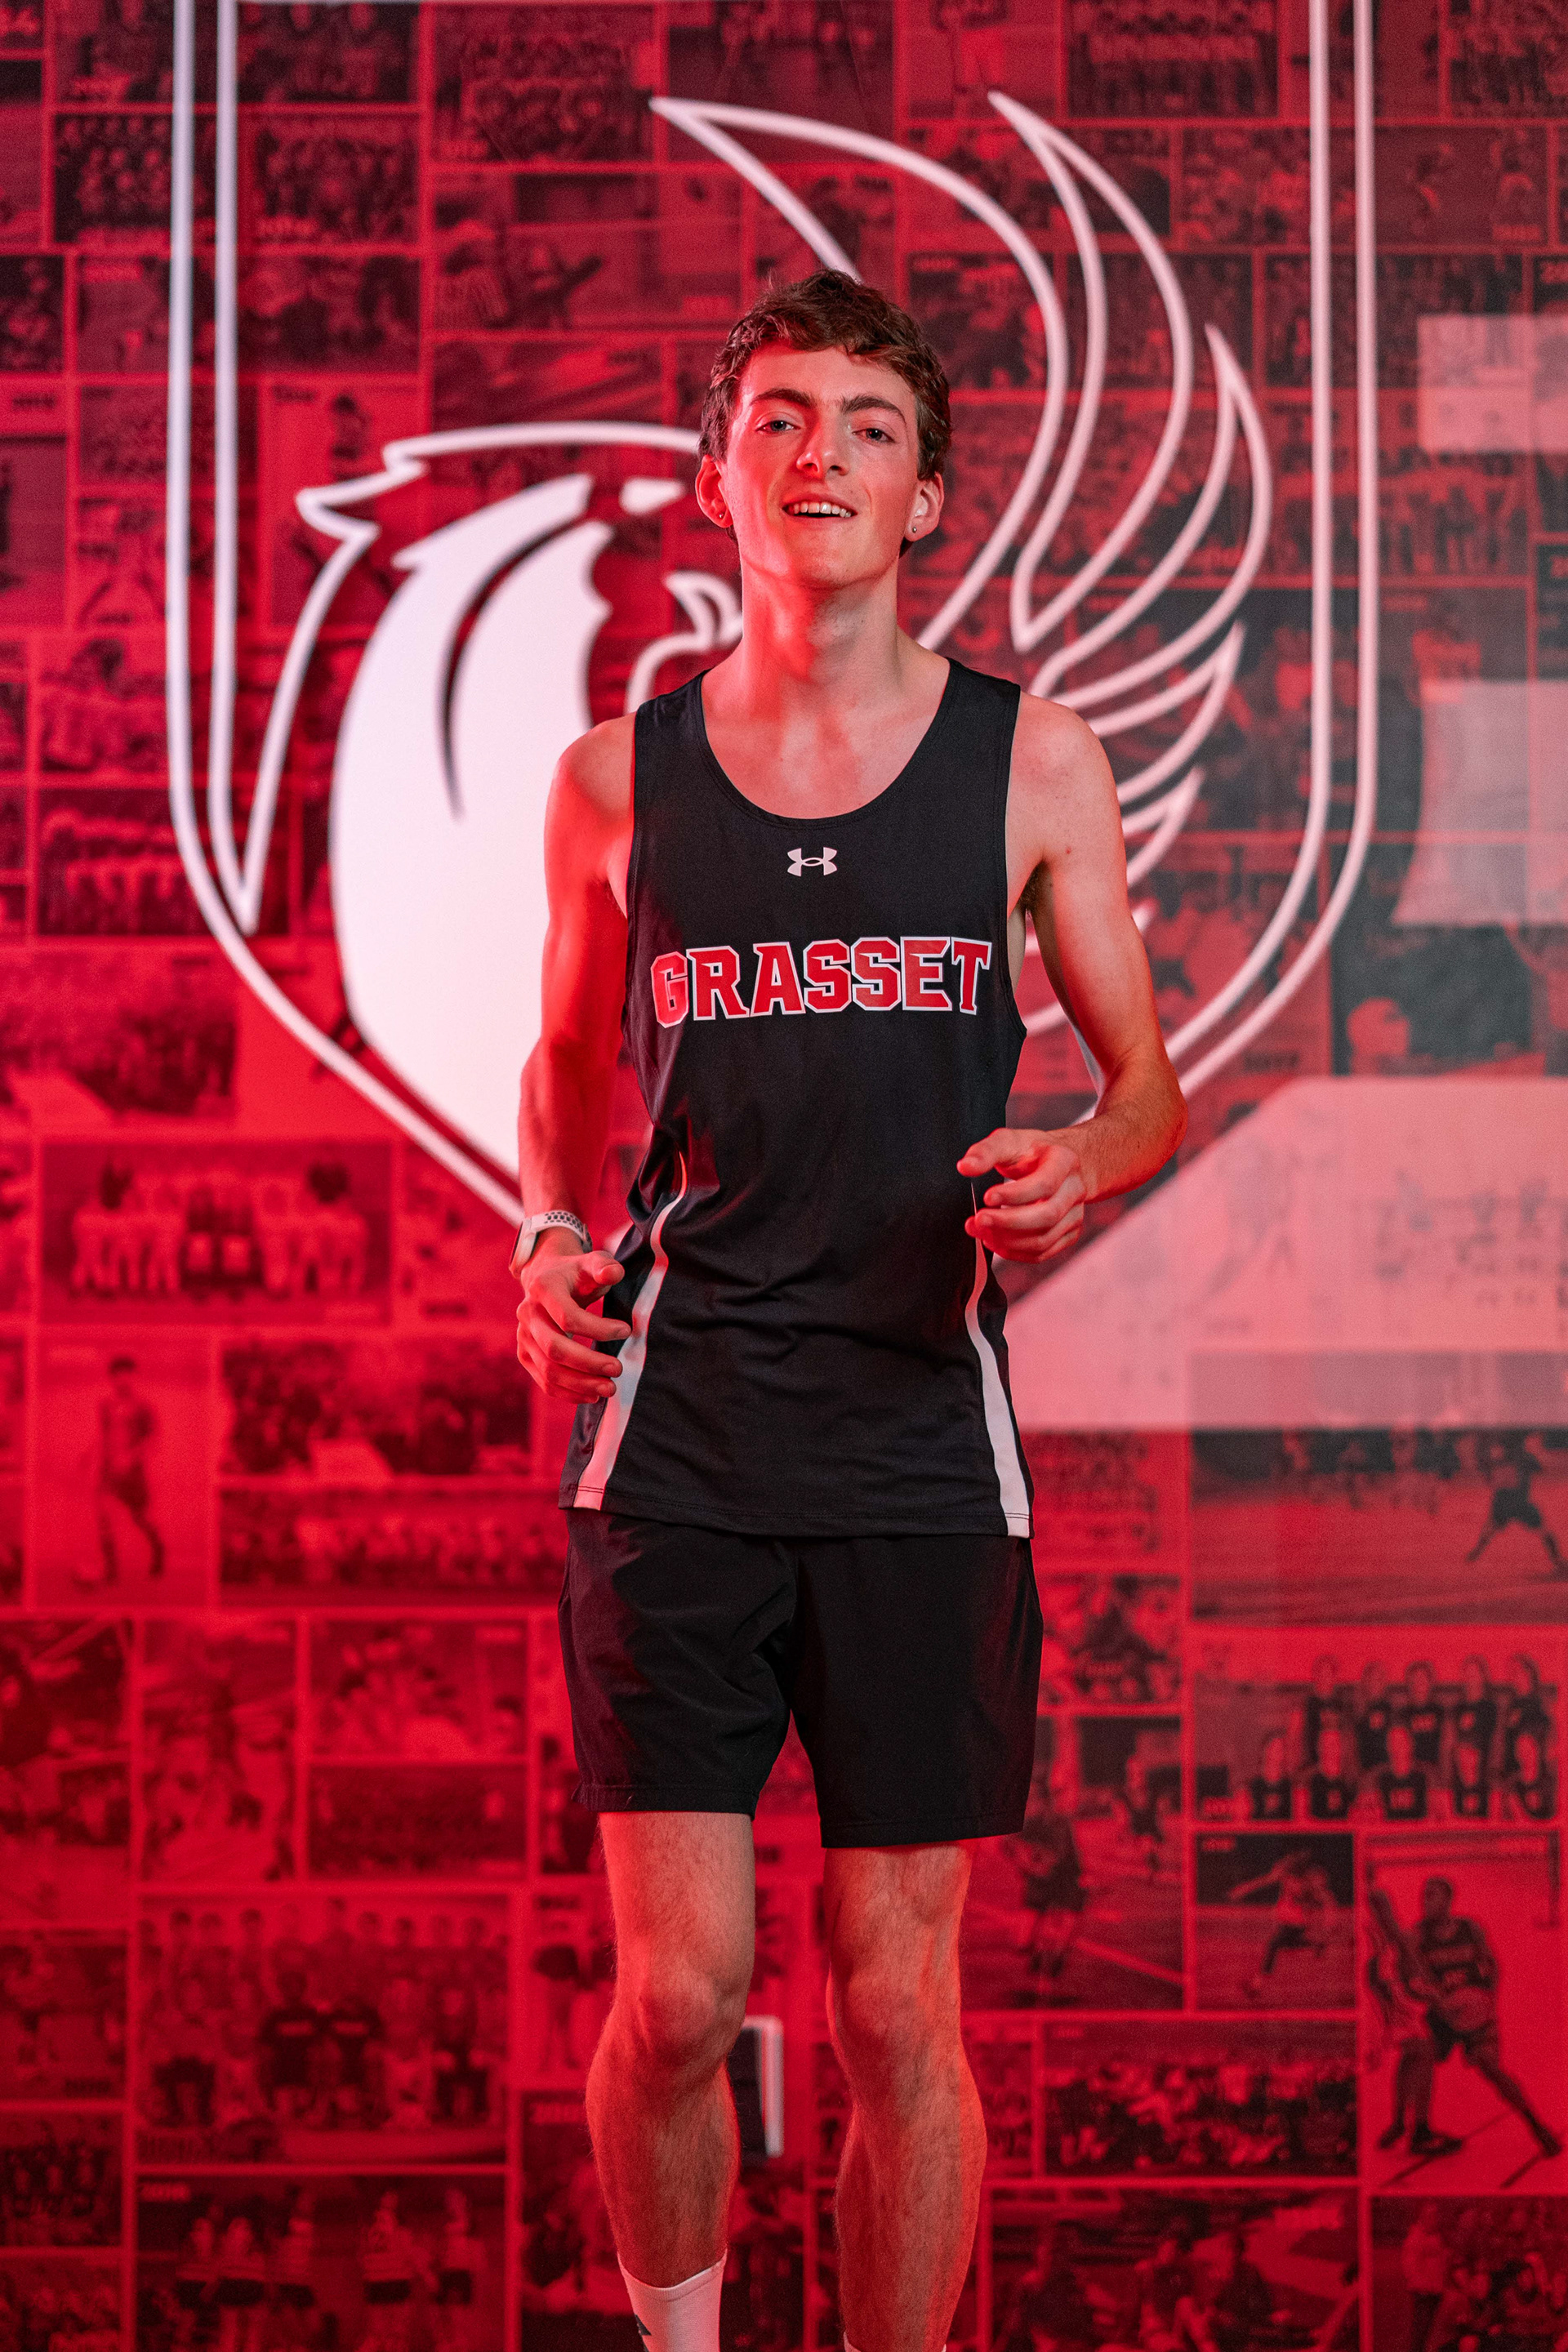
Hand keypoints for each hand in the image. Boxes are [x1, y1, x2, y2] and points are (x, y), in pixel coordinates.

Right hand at [514, 1237, 629, 1401]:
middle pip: (554, 1348)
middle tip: (618, 1369)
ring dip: (580, 1384)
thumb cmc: (576, 1273)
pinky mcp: (525, 1354)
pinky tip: (592, 1395)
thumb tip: (614, 1274)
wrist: (546, 1279)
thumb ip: (605, 1266)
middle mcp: (527, 1313)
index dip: (598, 1329)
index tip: (626, 1331)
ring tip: (610, 1388)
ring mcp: (523, 1337)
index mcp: (543, 1288)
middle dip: (588, 1363)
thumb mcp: (592, 1262)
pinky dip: (568, 1393)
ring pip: (548, 1370)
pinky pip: (544, 1380)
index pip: (568, 1317)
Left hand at [958, 1128, 1086, 1263]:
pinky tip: (995, 1241)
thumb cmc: (1031, 1152)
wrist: (1060, 1163)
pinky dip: (1016, 1253)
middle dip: (1009, 1222)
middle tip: (979, 1220)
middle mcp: (1075, 1189)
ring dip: (1009, 1242)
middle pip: (1047, 1215)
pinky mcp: (1070, 1232)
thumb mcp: (1009, 1141)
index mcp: (1064, 1161)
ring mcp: (1076, 1213)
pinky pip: (1044, 1252)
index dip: (1015, 1195)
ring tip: (982, 1231)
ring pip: (1045, 1239)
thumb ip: (986, 1152)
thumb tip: (965, 1167)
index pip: (1044, 1184)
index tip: (987, 1197)